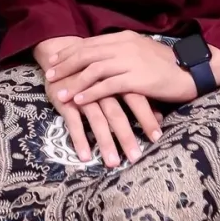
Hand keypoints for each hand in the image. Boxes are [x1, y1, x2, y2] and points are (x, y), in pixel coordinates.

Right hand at [34, 35, 154, 167]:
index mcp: (116, 80)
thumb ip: (138, 97)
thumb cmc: (94, 73)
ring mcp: (82, 95)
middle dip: (126, 137)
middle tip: (135, 157)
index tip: (157, 138)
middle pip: (116, 114)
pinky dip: (79, 140)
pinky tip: (85, 157)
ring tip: (113, 163)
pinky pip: (73, 123)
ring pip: (97, 121)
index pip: (136, 99)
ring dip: (105, 143)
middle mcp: (101, 88)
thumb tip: (160, 116)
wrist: (59, 57)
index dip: (146, 118)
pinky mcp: (65, 102)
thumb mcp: (116, 81)